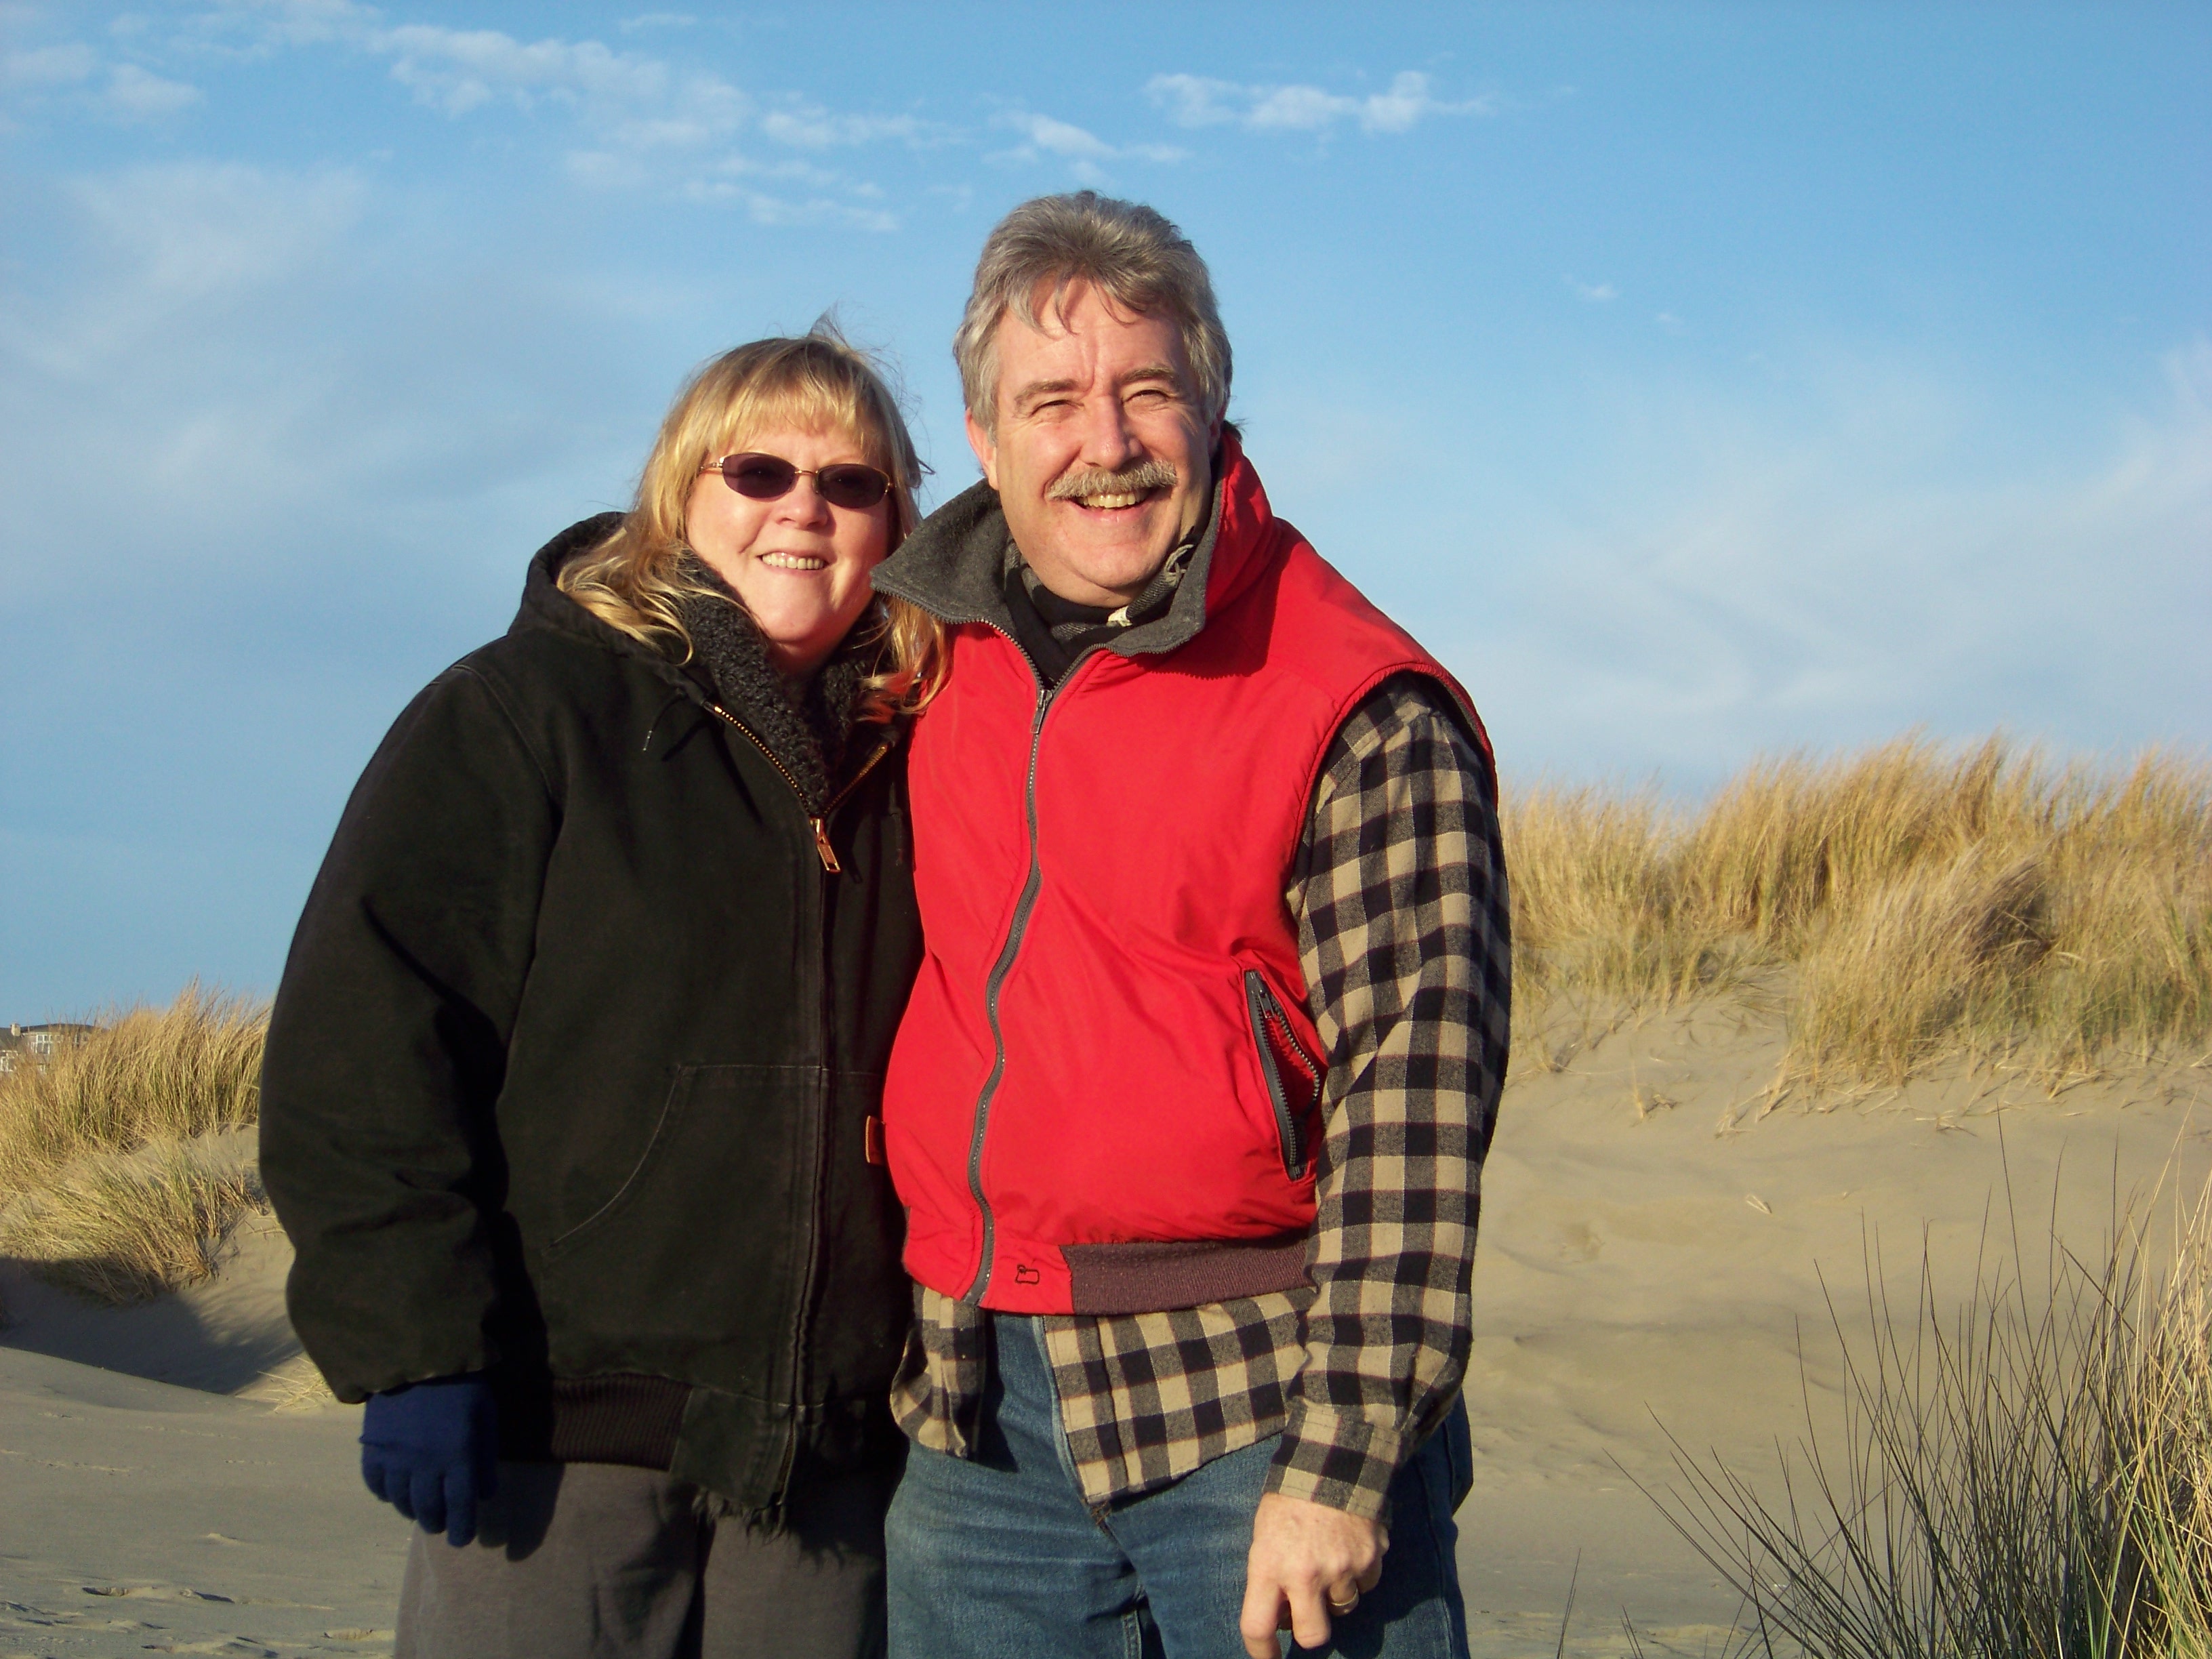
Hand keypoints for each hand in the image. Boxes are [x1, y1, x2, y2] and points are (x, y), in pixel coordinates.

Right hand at [360, 1373, 498, 1545]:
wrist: (417, 1352)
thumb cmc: (461, 1381)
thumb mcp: (486, 1414)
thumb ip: (486, 1455)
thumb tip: (484, 1494)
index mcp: (458, 1455)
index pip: (460, 1505)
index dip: (461, 1527)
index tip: (462, 1541)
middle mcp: (424, 1464)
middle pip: (428, 1508)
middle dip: (437, 1522)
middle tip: (441, 1526)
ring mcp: (395, 1457)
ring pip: (400, 1501)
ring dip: (412, 1511)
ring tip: (420, 1512)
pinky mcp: (372, 1447)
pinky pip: (375, 1484)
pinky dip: (385, 1494)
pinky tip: (393, 1494)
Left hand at [1239, 1491, 1386, 1656]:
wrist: (1332, 1460)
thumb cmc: (1289, 1498)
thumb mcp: (1264, 1533)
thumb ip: (1270, 1574)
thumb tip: (1281, 1615)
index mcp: (1269, 1565)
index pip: (1258, 1626)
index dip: (1261, 1651)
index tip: (1268, 1657)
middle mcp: (1305, 1573)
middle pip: (1313, 1635)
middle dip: (1310, 1629)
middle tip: (1308, 1614)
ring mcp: (1341, 1568)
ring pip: (1344, 1608)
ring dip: (1336, 1595)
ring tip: (1330, 1561)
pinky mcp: (1370, 1559)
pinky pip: (1367, 1584)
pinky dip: (1360, 1573)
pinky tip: (1349, 1546)